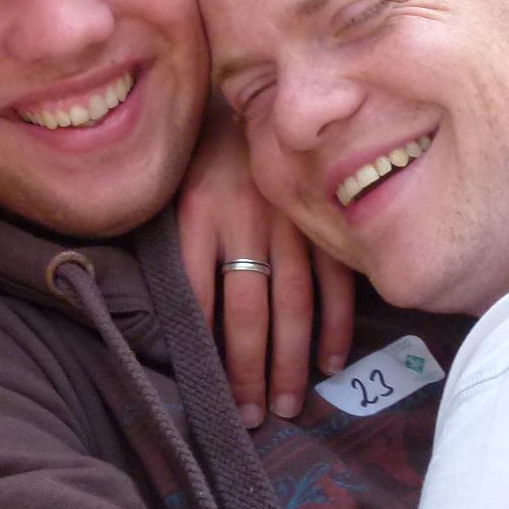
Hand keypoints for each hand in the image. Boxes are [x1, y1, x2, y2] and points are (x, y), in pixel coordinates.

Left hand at [178, 100, 355, 425]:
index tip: (210, 398)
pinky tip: (331, 361)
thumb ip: (178, 243)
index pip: (197, 297)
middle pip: (246, 311)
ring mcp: (289, 218)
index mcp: (197, 213)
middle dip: (249, 370)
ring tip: (290, 404)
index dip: (203, 352)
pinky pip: (334, 279)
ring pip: (292, 302)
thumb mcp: (177, 187)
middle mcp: (244, 219)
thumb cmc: (207, 151)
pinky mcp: (324, 215)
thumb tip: (172, 317)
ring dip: (292, 359)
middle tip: (253, 417)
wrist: (257, 91)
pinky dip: (335, 322)